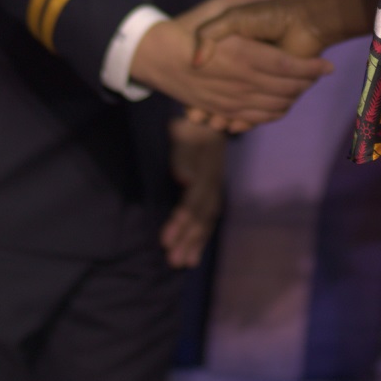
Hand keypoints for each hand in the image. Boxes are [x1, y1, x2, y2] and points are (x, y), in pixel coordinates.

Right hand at [128, 0, 330, 129]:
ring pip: (274, 105)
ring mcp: (231, 100)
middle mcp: (238, 80)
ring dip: (293, 97)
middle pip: (285, 88)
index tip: (327, 64)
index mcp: (240, 53)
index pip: (286, 66)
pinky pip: (256, 118)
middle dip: (306, 82)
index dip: (310, 68)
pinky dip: (274, 113)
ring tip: (304, 85)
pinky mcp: (223, 112)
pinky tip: (282, 103)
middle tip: (320, 72)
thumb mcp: (217, 7)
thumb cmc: (189, 26)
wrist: (157, 56)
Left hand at [160, 117, 225, 267]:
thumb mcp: (184, 133)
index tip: (165, 240)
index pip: (194, 201)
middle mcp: (214, 182)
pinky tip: (196, 251)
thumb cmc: (190, 125)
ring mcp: (214, 187)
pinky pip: (209, 217)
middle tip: (173, 261)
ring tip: (185, 263)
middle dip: (188, 239)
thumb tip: (185, 180)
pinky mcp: (212, 191)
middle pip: (202, 215)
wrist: (208, 116)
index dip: (181, 221)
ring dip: (197, 242)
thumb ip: (183, 155)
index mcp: (207, 170)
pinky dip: (203, 235)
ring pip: (207, 219)